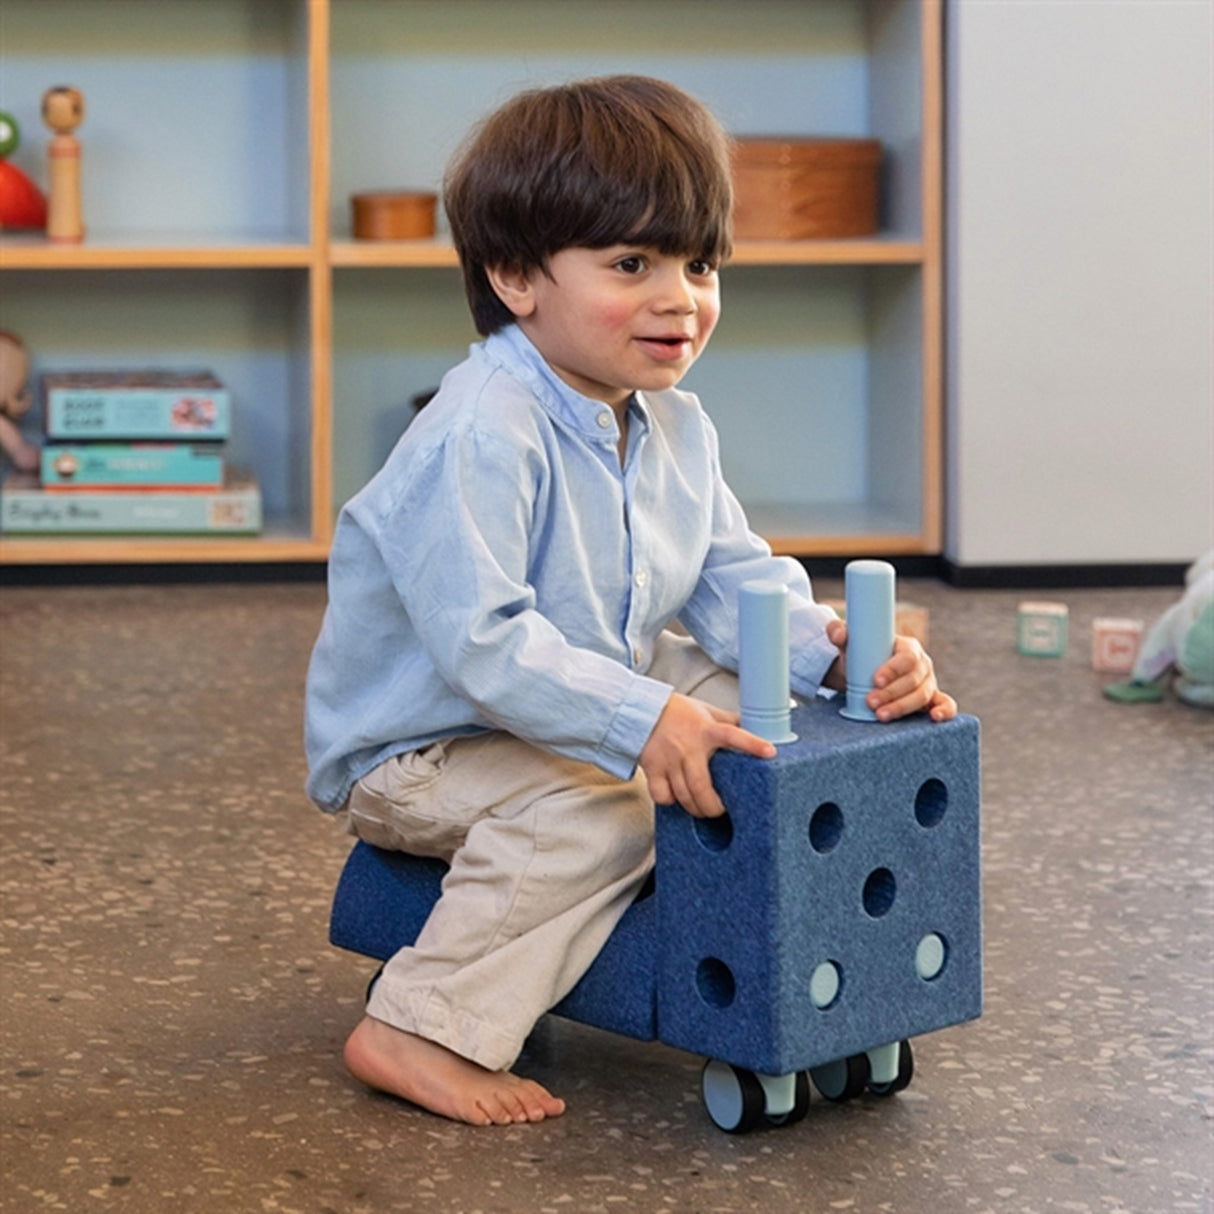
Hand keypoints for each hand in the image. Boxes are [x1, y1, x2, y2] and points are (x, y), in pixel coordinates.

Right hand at [639, 692, 775, 818]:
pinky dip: (670, 801)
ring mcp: (669, 759)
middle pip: (703, 786)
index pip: (733, 735)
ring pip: (684, 795)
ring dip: (696, 808)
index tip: (770, 752)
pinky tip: (675, 797)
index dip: (752, 744)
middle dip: (713, 807)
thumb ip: (728, 720)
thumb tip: (755, 724)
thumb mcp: (706, 711)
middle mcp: (688, 746)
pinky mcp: (653, 768)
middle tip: (720, 810)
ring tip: (701, 809)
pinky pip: (663, 795)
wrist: (642, 709)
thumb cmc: (677, 711)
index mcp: (706, 729)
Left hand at [824, 618, 956, 722]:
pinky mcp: (931, 700)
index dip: (893, 669)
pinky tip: (935, 718)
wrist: (864, 675)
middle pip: (913, 680)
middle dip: (891, 693)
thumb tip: (838, 634)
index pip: (906, 657)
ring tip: (880, 715)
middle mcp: (922, 665)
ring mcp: (928, 683)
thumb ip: (839, 632)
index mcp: (908, 647)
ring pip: (922, 696)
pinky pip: (945, 704)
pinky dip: (944, 710)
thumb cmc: (861, 656)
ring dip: (902, 707)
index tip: (875, 679)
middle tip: (870, 702)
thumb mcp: (849, 643)